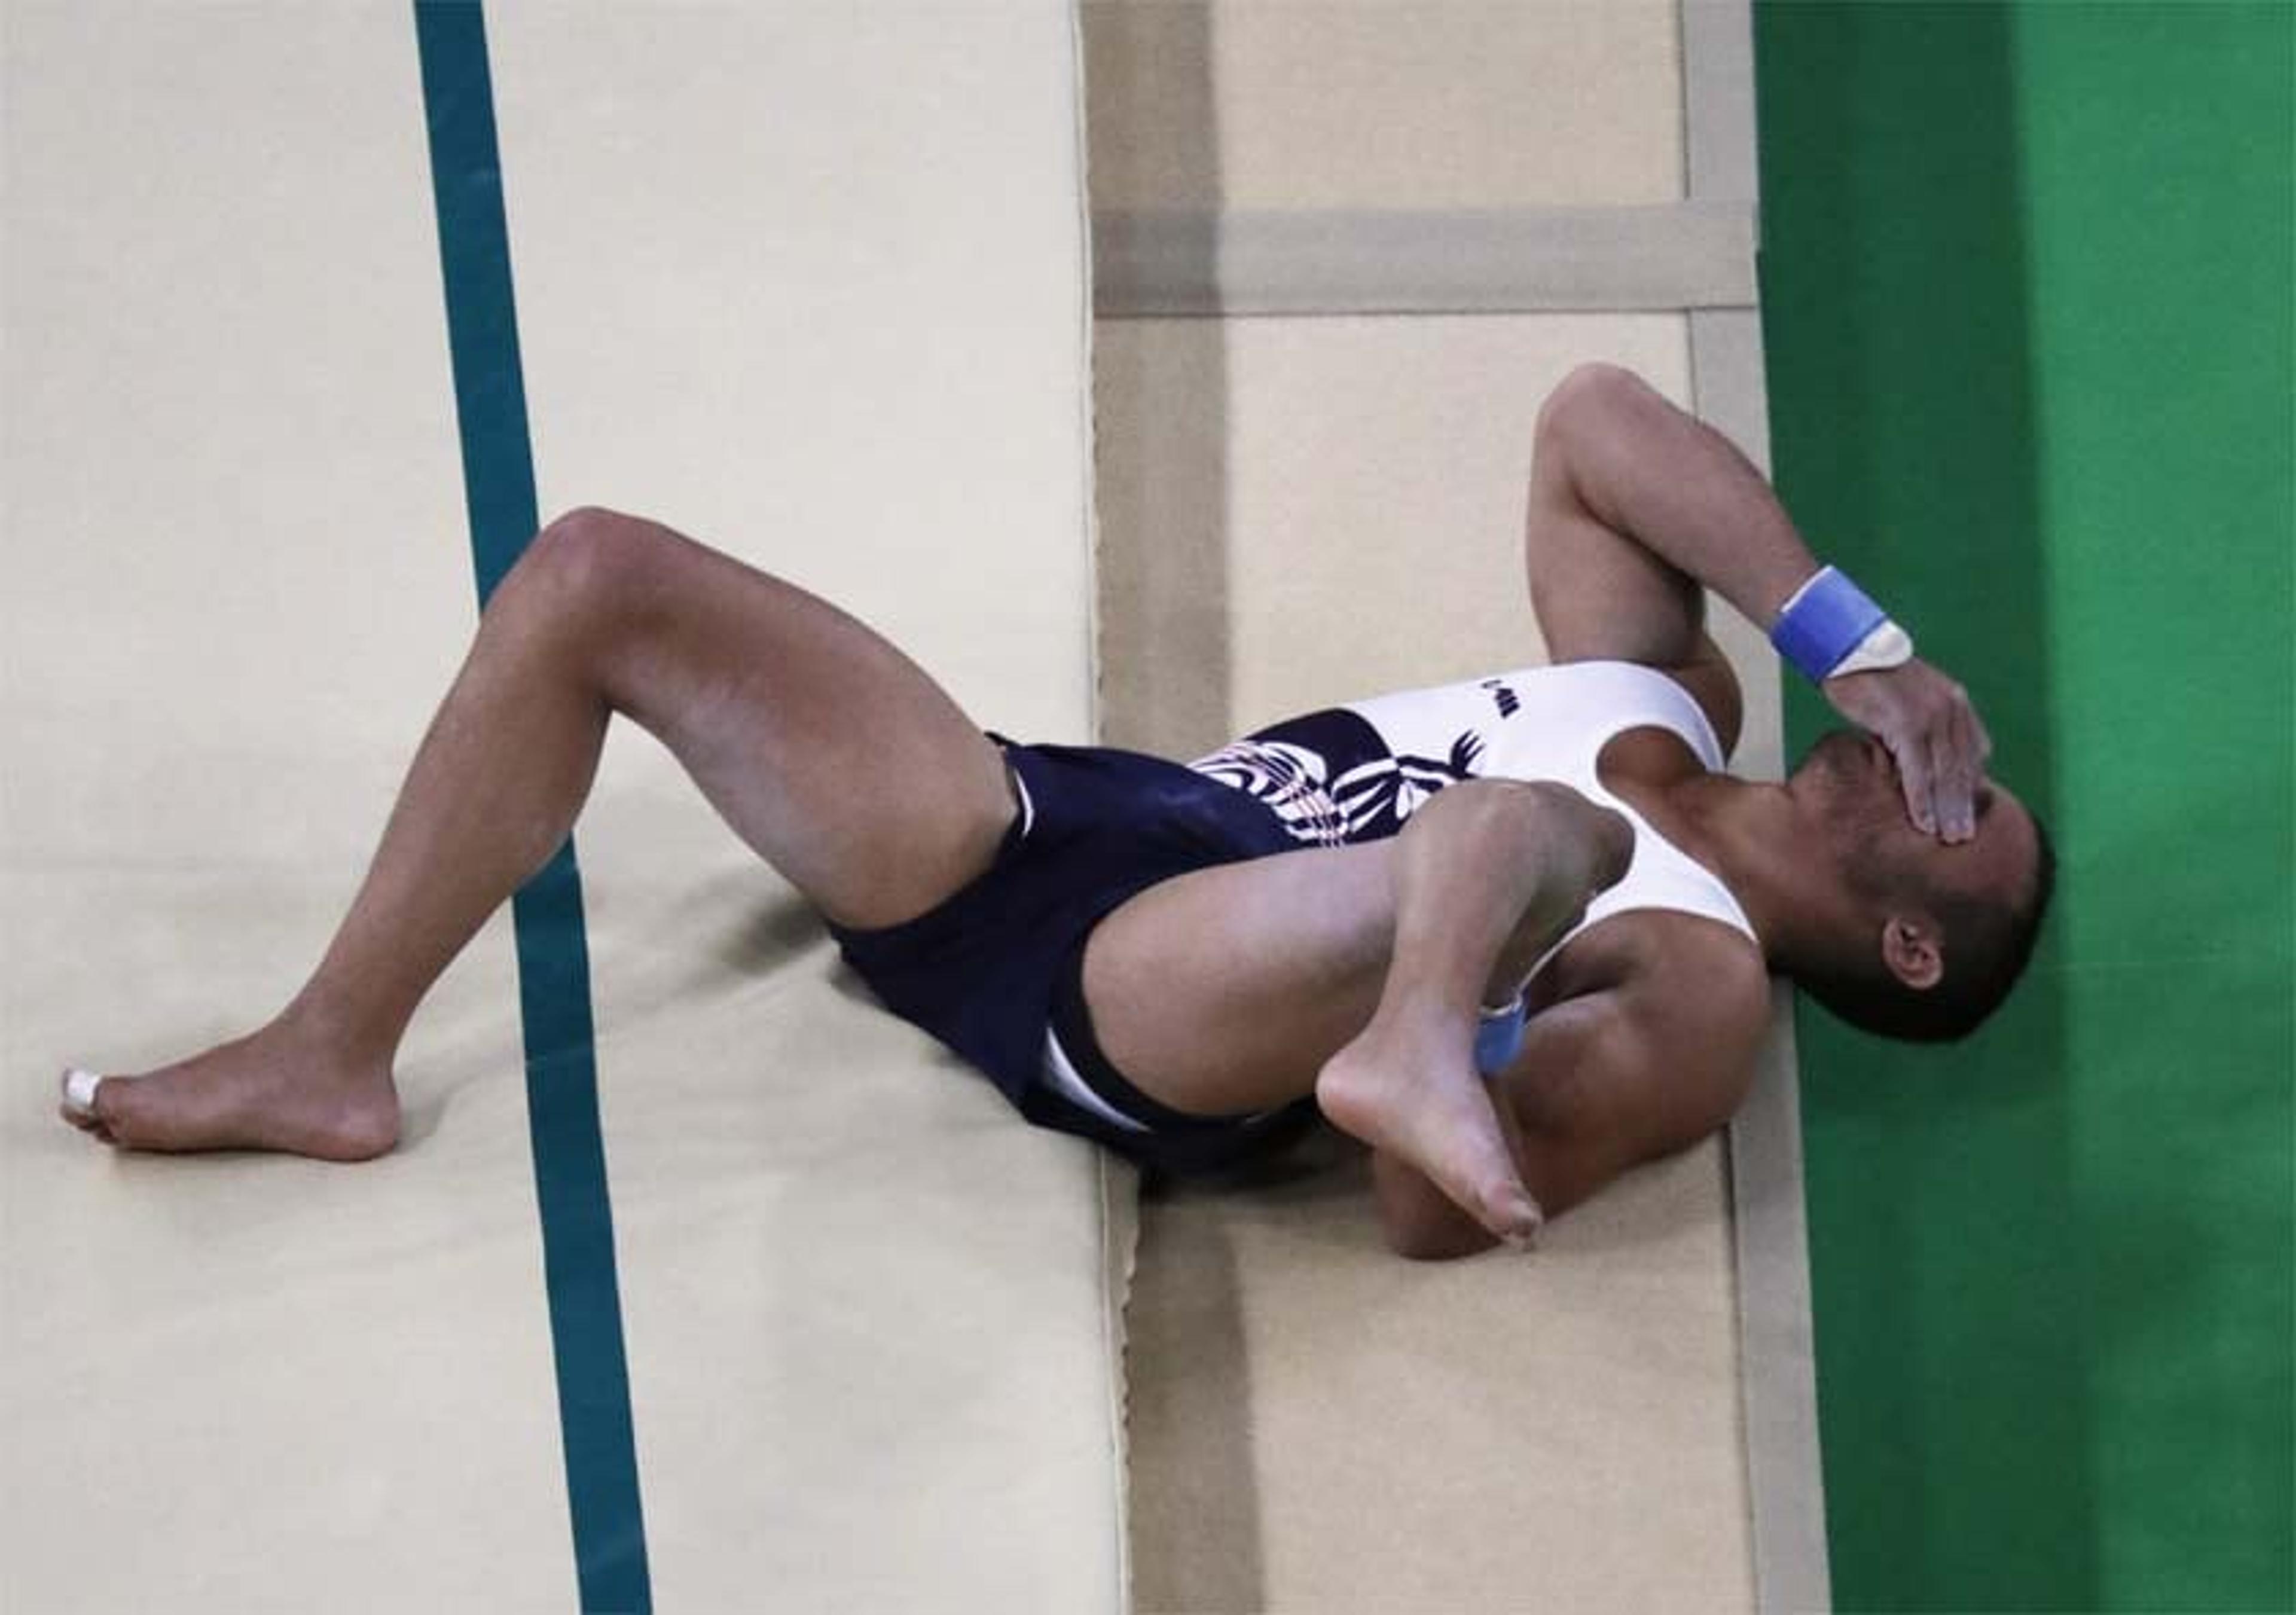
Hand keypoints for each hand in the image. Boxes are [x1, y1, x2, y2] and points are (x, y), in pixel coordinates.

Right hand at [1821, 658, 1993, 841]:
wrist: (1847, 651)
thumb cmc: (1869, 677)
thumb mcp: (1907, 699)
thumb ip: (1921, 725)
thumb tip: (1921, 760)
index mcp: (1955, 701)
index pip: (1974, 750)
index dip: (1972, 784)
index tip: (1969, 811)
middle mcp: (1951, 708)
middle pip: (1962, 767)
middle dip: (1964, 805)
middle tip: (1964, 837)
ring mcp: (1931, 716)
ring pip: (1945, 773)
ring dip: (1947, 810)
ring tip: (1948, 838)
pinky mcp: (1907, 724)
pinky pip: (1917, 771)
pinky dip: (1921, 800)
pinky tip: (1923, 821)